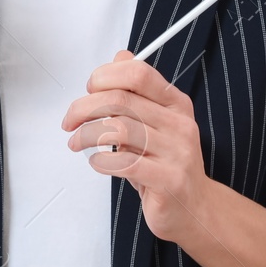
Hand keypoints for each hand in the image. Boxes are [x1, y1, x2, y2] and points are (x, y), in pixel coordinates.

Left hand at [62, 49, 211, 243]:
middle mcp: (179, 124)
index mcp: (175, 104)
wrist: (195, 209)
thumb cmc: (167, 165)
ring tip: (76, 143)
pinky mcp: (168, 180)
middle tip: (70, 121)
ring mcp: (177, 152)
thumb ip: (137, 92)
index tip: (88, 90)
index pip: (138, 73)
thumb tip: (120, 56)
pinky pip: (125, 163)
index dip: (105, 77)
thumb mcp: (155, 123)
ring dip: (86, 135)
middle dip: (84, 107)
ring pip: (118, 129)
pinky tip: (97, 163)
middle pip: (121, 99)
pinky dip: (101, 161)